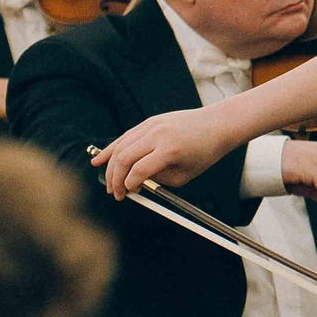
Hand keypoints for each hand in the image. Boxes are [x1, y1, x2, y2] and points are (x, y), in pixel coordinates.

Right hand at [95, 108, 237, 199]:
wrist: (217, 125)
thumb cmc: (204, 153)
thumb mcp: (185, 175)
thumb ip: (158, 180)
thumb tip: (134, 184)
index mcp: (170, 149)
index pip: (139, 170)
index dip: (129, 185)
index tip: (129, 195)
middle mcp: (158, 135)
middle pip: (124, 158)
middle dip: (115, 179)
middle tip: (115, 194)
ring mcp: (152, 125)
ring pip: (120, 146)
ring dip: (109, 166)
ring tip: (107, 183)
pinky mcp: (149, 121)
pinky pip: (125, 137)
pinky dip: (111, 149)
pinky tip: (99, 160)